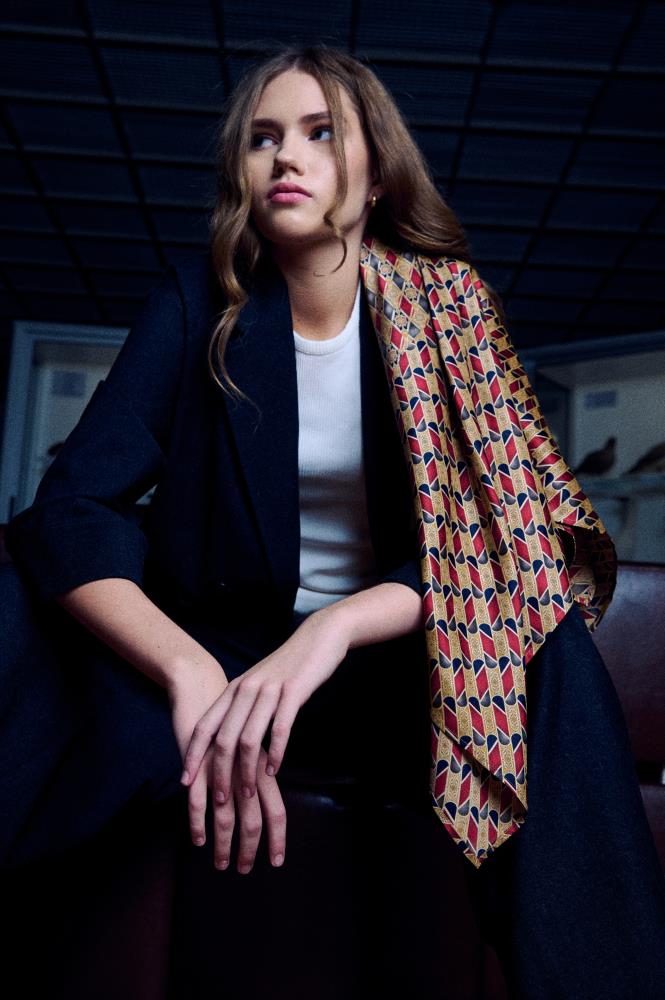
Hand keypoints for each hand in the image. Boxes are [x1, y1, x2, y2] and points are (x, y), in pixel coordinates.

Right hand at [169, 665, 287, 872]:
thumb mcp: (250, 749)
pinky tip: (198, 839)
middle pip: (254, 817)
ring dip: (224, 842)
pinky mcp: (197, 763)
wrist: (203, 688)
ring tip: (221, 863)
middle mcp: (245, 768)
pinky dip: (199, 822)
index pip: (277, 809)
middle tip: (244, 870)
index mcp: (263, 764)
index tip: (276, 862)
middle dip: (249, 848)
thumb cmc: (229, 722)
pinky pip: (198, 798)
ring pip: (227, 813)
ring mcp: (220, 767)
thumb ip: (258, 772)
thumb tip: (264, 805)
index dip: (278, 838)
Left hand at [179, 608, 349, 848]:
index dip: (193, 754)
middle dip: (219, 772)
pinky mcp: (293, 691)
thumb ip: (243, 706)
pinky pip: (280, 728)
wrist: (318, 637)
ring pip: (249, 738)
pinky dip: (275, 753)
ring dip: (247, 771)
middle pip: (224, 738)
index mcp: (234, 689)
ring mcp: (269, 690)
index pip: (205, 726)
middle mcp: (246, 689)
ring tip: (248, 794)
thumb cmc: (289, 665)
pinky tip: (275, 770)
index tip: (185, 781)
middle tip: (220, 800)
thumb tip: (228, 737)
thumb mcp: (258, 683)